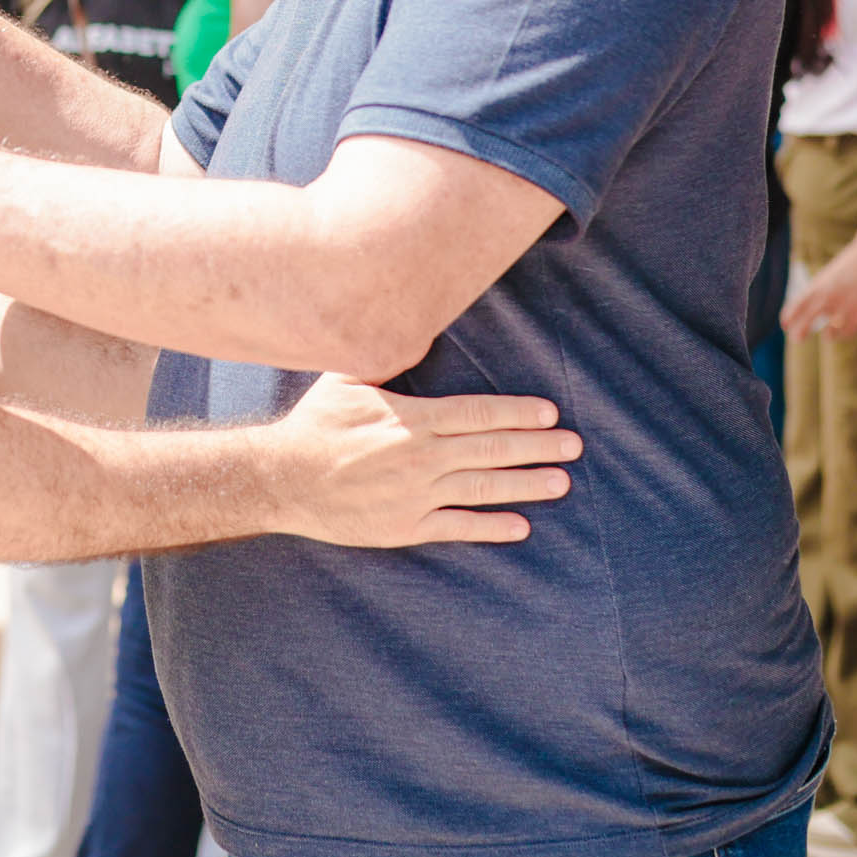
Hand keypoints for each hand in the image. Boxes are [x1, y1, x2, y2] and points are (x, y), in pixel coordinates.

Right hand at [262, 374, 581, 547]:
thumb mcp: (347, 380)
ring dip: (526, 484)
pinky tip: (519, 526)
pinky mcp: (406, 526)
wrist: (283, 478)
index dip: (517, 413)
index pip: (478, 413)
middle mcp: (421, 456)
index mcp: (412, 418)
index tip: (548, 413)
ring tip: (560, 482)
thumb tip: (413, 329)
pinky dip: (491, 526)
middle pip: (491, 449)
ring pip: (483, 487)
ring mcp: (416, 494)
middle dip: (537, 446)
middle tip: (573, 445)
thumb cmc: (315, 424)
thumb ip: (385, 359)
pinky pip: (457, 527)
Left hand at [782, 243, 856, 339]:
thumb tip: (807, 310)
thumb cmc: (849, 265)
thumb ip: (818, 292)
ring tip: (828, 335)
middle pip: (807, 321)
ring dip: (828, 336)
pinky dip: (845, 334)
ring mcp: (844, 306)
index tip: (785, 325)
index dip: (788, 317)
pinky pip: (849, 331)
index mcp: (817, 286)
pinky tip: (843, 332)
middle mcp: (828, 297)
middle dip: (799, 332)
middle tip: (796, 339)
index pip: (796, 306)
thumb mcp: (828, 276)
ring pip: (829, 333)